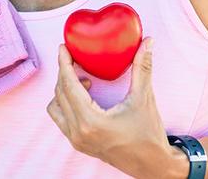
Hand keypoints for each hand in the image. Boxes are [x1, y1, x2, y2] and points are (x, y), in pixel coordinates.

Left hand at [47, 38, 184, 178]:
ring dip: (64, 90)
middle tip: (74, 57)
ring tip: (85, 81)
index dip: (64, 64)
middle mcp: (78, 132)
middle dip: (64, 73)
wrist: (151, 164)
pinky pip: (62, 119)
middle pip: (60, 94)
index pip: (69, 86)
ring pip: (56, 108)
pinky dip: (68, 103)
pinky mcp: (79, 144)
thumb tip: (147, 42)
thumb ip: (143, 68)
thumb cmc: (149, 134)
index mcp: (91, 122)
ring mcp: (76, 140)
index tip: (63, 48)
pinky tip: (87, 96)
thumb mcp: (144, 99)